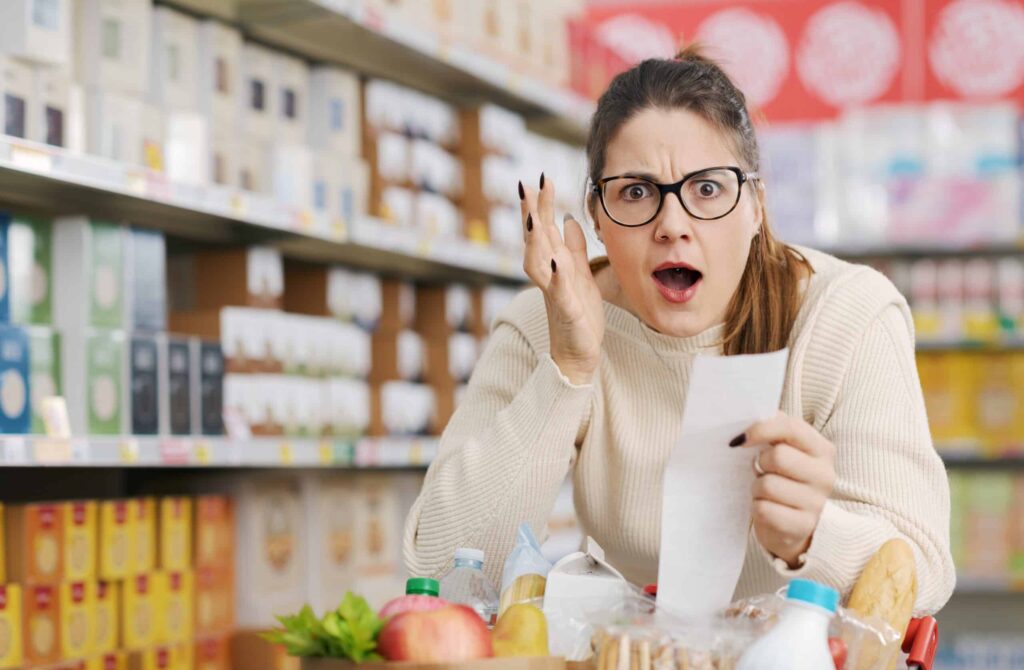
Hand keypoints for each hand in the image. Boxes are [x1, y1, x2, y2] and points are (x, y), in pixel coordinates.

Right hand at [520, 175, 604, 384]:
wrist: (577, 354)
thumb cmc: (579, 316)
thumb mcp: (581, 275)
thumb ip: (574, 248)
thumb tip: (569, 219)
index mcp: (554, 263)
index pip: (544, 228)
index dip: (542, 204)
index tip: (540, 178)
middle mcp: (548, 274)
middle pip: (535, 239)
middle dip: (532, 214)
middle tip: (528, 186)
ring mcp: (553, 292)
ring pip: (537, 262)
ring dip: (535, 241)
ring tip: (534, 219)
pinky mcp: (565, 310)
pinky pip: (557, 291)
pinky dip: (556, 277)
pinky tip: (557, 263)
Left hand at [738, 412, 836, 567]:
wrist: (793, 527)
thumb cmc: (784, 480)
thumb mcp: (785, 451)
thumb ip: (775, 429)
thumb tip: (753, 415)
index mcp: (822, 450)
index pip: (791, 427)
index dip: (761, 429)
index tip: (741, 439)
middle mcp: (825, 475)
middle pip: (778, 457)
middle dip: (760, 464)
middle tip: (761, 471)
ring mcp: (817, 503)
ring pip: (767, 485)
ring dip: (757, 489)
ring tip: (766, 493)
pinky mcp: (803, 526)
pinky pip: (764, 510)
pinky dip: (758, 508)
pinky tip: (768, 509)